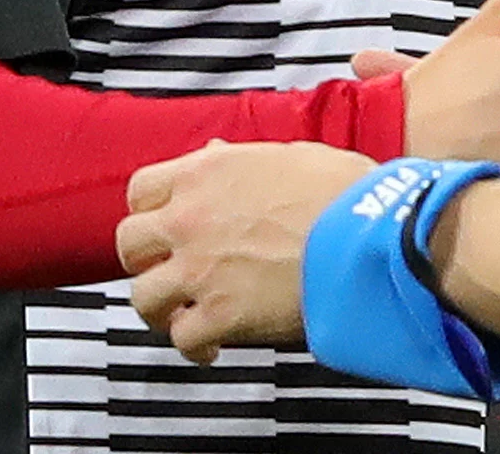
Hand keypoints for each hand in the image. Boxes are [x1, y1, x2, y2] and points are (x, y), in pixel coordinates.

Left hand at [119, 140, 372, 361]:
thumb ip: (241, 159)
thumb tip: (219, 154)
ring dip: (161, 307)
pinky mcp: (220, 315)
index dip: (150, 209)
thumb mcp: (290, 154)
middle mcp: (190, 219)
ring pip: (143, 296)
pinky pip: (182, 338)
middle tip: (165, 268)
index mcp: (206, 173)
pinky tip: (210, 346)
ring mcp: (200, 269)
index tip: (162, 222)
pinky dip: (194, 346)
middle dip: (144, 259)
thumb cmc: (344, 193)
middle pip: (130, 243)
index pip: (141, 189)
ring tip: (181, 313)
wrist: (369, 237)